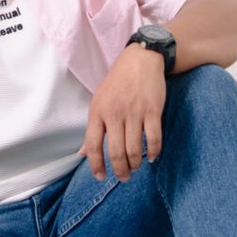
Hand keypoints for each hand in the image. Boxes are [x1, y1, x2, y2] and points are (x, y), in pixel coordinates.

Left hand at [84, 47, 165, 178]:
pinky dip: (153, 152)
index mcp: (97, 111)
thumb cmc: (118, 82)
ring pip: (134, 149)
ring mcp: (134, 112)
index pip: (93, 145)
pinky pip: (153, 139)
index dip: (96, 165)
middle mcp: (114, 113)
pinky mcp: (152, 111)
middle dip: (120, 170)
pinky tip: (152, 157)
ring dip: (135, 164)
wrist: (141, 60)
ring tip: (135, 167)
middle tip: (123, 177)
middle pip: (115, 152)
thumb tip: (82, 153)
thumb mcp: (99, 101)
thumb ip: (93, 128)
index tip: (100, 177)